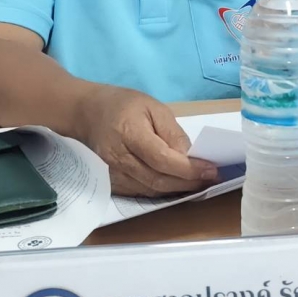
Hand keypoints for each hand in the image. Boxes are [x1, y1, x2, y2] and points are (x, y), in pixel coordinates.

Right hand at [80, 85, 217, 196]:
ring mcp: (113, 172)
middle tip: (209, 179)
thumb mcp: (152, 106)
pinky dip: (162, 190)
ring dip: (177, 190)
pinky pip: (141, 191)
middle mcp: (118, 157)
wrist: (86, 112)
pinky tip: (177, 184)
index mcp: (129, 133)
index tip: (211, 169)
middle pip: (157, 179)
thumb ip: (172, 132)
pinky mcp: (112, 181)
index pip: (162, 159)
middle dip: (187, 182)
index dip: (188, 168)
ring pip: (150, 189)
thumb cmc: (122, 104)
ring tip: (198, 182)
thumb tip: (190, 156)